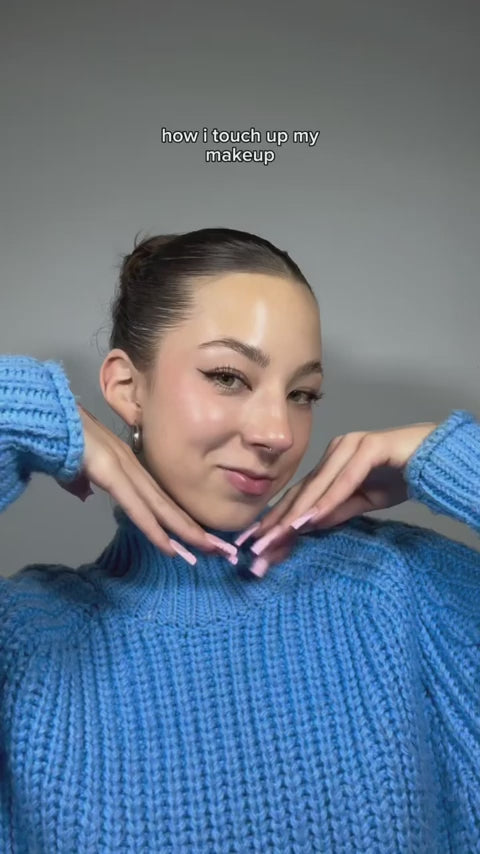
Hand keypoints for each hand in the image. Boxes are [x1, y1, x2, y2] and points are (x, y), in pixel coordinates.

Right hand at [55, 403, 236, 564]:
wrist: (46, 418)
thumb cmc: (59, 439)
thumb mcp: (73, 467)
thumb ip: (80, 482)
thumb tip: (84, 494)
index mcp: (126, 464)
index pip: (159, 497)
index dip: (179, 518)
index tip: (198, 538)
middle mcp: (132, 466)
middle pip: (169, 503)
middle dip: (195, 528)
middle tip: (220, 550)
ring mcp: (124, 468)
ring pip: (161, 508)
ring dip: (184, 532)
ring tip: (207, 551)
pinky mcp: (111, 473)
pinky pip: (137, 508)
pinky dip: (155, 529)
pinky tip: (170, 547)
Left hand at [243, 420, 438, 576]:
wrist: (437, 456)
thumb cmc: (402, 474)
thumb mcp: (364, 501)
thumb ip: (336, 511)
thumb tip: (306, 526)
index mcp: (331, 462)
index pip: (299, 495)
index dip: (276, 519)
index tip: (257, 543)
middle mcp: (336, 450)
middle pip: (302, 491)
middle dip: (278, 520)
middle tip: (257, 546)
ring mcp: (351, 446)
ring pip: (318, 485)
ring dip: (298, 513)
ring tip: (277, 535)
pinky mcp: (371, 447)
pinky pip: (346, 479)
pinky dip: (329, 500)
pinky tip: (313, 518)